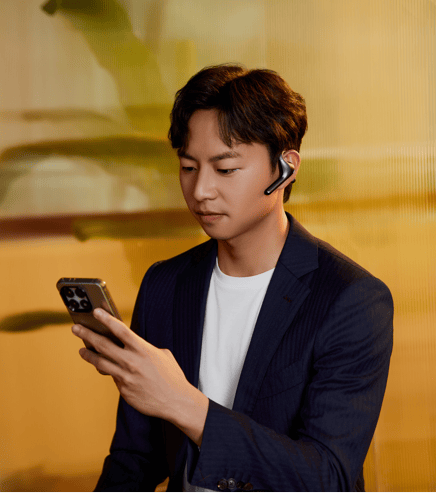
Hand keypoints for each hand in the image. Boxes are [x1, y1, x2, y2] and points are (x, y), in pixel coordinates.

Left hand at [71, 309, 207, 442]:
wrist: (175, 401)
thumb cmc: (171, 376)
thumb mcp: (162, 355)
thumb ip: (145, 349)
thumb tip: (132, 347)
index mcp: (143, 349)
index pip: (120, 330)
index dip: (106, 319)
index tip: (95, 311)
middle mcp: (131, 362)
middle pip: (103, 345)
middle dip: (87, 334)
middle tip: (75, 328)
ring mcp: (126, 377)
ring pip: (100, 363)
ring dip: (89, 355)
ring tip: (82, 350)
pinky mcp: (124, 390)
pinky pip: (113, 377)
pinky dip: (108, 371)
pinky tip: (105, 368)